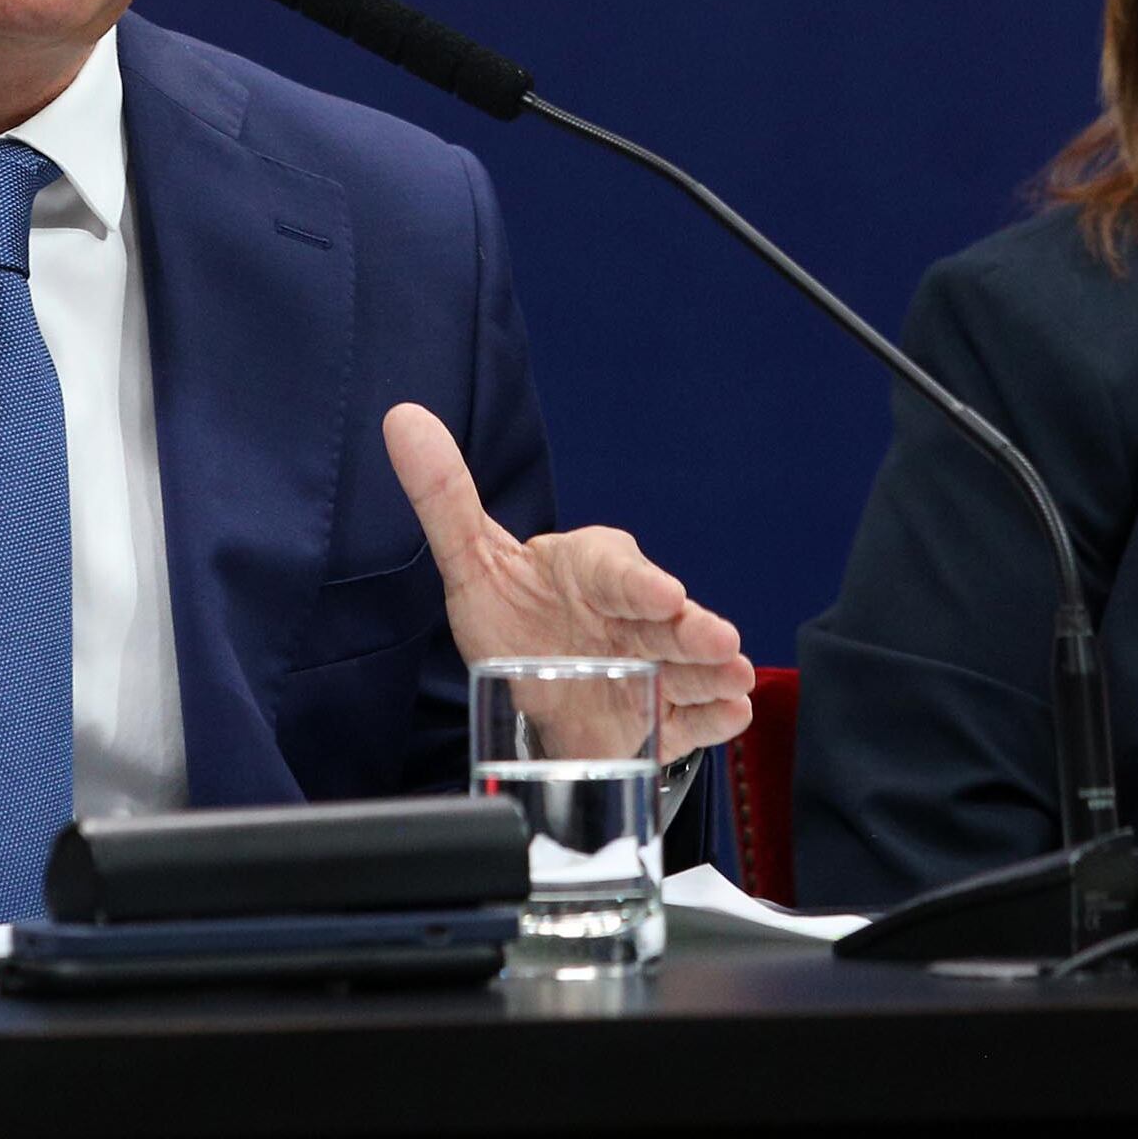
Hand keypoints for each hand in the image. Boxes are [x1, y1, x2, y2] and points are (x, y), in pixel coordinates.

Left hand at [382, 403, 754, 756]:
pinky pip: (690, 716)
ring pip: (687, 666)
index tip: (663, 594)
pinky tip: (730, 715)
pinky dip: (712, 718)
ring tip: (734, 681)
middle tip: (719, 642)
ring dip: (713, 673)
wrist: (529, 685)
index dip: (639, 583)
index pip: (615, 573)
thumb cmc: (513, 613)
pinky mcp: (658, 715)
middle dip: (693, 631)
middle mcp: (630, 617)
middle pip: (665, 622)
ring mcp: (649, 667)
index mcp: (592, 570)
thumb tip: (403, 421)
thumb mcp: (473, 560)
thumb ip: (444, 497)